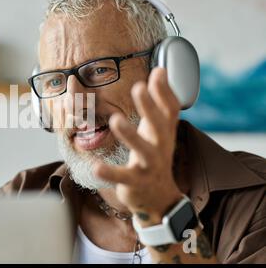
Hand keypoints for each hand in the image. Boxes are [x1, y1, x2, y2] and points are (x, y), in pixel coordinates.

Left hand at [94, 67, 182, 224]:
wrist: (159, 197)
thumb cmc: (154, 154)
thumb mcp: (159, 129)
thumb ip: (158, 102)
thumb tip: (160, 70)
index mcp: (164, 132)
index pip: (171, 110)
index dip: (166, 92)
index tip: (158, 71)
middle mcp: (161, 147)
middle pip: (160, 126)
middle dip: (149, 107)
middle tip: (138, 87)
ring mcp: (149, 166)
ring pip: (142, 151)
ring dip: (130, 135)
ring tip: (115, 119)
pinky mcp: (135, 183)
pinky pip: (122, 177)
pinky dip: (110, 173)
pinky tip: (96, 166)